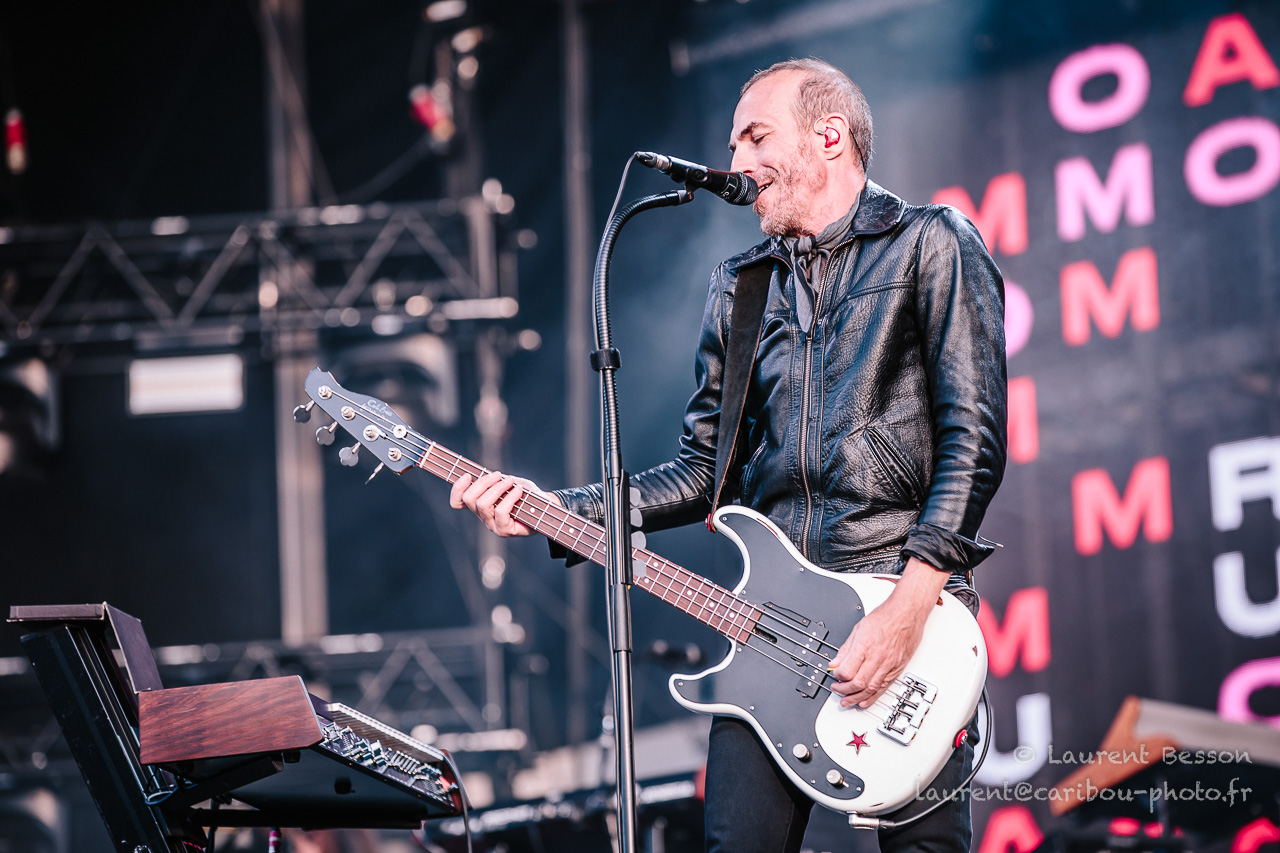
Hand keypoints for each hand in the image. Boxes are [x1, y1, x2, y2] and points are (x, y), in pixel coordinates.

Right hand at [448, 471, 557, 536]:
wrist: (546, 508)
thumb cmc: (527, 494)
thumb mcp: (510, 482)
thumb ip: (496, 480)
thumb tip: (487, 474)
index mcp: (480, 504)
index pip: (457, 502)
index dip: (457, 488)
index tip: (467, 475)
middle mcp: (483, 516)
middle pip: (469, 499)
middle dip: (483, 482)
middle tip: (498, 475)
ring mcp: (492, 525)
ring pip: (482, 504)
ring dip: (497, 488)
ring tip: (510, 482)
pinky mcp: (504, 531)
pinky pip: (500, 512)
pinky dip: (509, 497)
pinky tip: (519, 491)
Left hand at [827, 557, 948, 708]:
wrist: (907, 613)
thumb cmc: (885, 617)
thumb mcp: (858, 628)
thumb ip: (846, 648)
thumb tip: (835, 662)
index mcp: (865, 646)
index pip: (846, 671)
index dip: (837, 677)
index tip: (834, 675)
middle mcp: (877, 657)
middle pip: (857, 683)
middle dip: (843, 690)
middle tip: (836, 689)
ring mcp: (888, 664)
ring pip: (870, 689)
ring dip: (856, 698)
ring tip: (847, 701)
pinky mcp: (897, 668)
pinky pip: (883, 687)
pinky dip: (872, 697)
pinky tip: (864, 701)